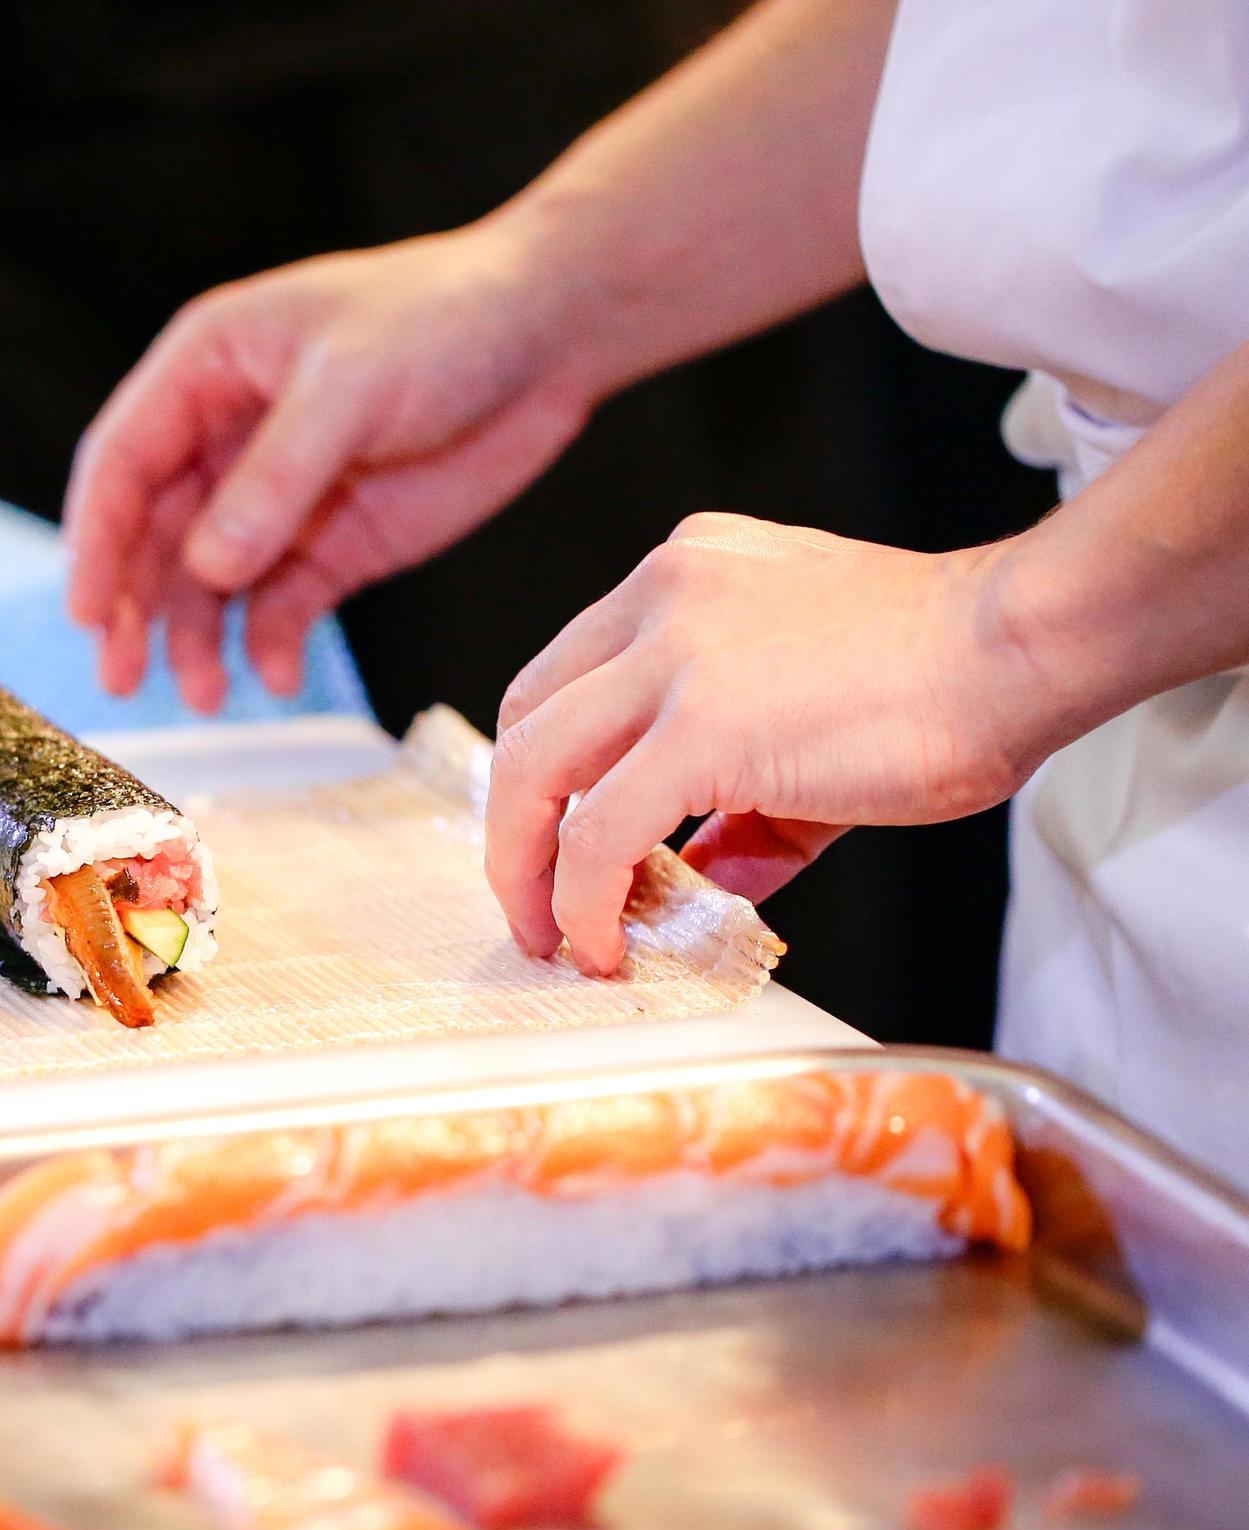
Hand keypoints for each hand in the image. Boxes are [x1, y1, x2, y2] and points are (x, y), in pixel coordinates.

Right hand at [63, 223, 595, 712]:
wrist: (551, 337)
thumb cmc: (445, 319)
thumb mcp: (352, 386)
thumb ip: (276, 479)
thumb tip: (207, 567)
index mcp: (208, 369)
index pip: (122, 463)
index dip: (97, 540)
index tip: (91, 614)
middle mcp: (228, 437)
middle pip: (154, 535)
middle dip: (137, 609)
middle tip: (125, 680)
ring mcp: (280, 497)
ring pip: (211, 582)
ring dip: (200, 640)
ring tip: (206, 696)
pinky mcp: (333, 544)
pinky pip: (281, 605)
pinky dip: (271, 643)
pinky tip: (275, 675)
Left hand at [485, 513, 1054, 973]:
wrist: (1021, 647)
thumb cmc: (944, 678)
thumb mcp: (803, 724)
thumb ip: (738, 803)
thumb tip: (699, 882)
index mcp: (681, 579)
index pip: (567, 680)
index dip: (547, 776)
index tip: (558, 847)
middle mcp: (661, 598)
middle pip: (526, 721)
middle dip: (514, 828)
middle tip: (536, 906)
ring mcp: (673, 654)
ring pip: (533, 770)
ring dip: (526, 870)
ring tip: (557, 938)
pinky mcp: (699, 724)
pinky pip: (599, 831)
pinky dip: (584, 900)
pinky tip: (606, 943)